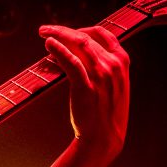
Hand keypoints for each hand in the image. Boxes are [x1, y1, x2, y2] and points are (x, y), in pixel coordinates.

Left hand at [40, 24, 129, 159]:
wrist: (104, 138)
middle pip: (86, 37)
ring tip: (44, 34)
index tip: (66, 31)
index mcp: (122, 61)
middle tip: (46, 29)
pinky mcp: (86, 86)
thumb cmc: (105, 113)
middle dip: (64, 30)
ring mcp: (101, 74)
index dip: (81, 28)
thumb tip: (79, 53)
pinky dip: (58, 49)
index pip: (102, 33)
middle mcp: (113, 64)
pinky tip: (48, 44)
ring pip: (78, 45)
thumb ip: (103, 67)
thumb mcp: (113, 85)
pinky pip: (70, 61)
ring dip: (58, 36)